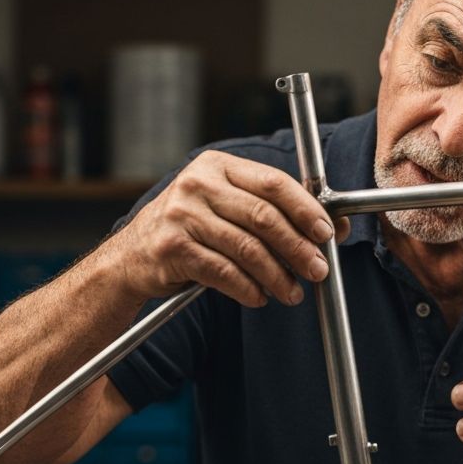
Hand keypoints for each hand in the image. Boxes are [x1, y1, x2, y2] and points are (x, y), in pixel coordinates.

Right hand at [113, 150, 349, 306]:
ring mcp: (182, 215)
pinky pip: (224, 272)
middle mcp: (198, 184)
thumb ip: (272, 211)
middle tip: (318, 269)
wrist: (129, 259)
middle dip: (298, 247)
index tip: (327, 233)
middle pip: (264, 217)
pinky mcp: (172, 248)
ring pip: (247, 249)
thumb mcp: (226, 208)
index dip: (306, 209)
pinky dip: (248, 289)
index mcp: (217, 165)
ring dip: (278, 275)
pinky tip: (260, 297)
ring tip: (293, 292)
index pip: (274, 182)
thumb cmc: (189, 231)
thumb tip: (333, 227)